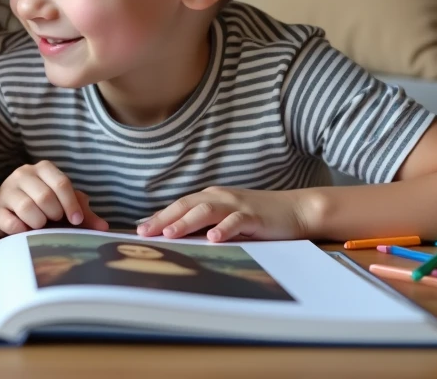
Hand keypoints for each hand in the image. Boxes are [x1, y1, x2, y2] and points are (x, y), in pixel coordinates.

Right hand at [0, 161, 108, 235]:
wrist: (7, 213)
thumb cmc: (41, 207)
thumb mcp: (63, 206)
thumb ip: (83, 214)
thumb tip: (104, 228)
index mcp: (43, 169)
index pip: (61, 182)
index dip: (71, 204)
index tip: (77, 221)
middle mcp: (23, 174)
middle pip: (45, 196)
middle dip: (54, 215)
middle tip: (53, 221)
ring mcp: (6, 190)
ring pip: (27, 208)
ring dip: (38, 223)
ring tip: (39, 225)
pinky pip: (11, 223)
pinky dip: (22, 230)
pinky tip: (24, 231)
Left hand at [136, 187, 307, 241]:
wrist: (296, 210)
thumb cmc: (259, 217)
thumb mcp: (228, 218)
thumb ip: (206, 225)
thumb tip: (177, 237)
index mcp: (210, 197)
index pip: (179, 206)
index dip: (158, 216)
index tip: (139, 230)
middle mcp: (220, 197)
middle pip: (186, 205)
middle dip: (163, 218)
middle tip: (143, 233)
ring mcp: (237, 205)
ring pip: (206, 210)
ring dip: (186, 222)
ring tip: (169, 234)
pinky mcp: (254, 215)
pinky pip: (237, 221)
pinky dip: (224, 229)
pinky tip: (213, 238)